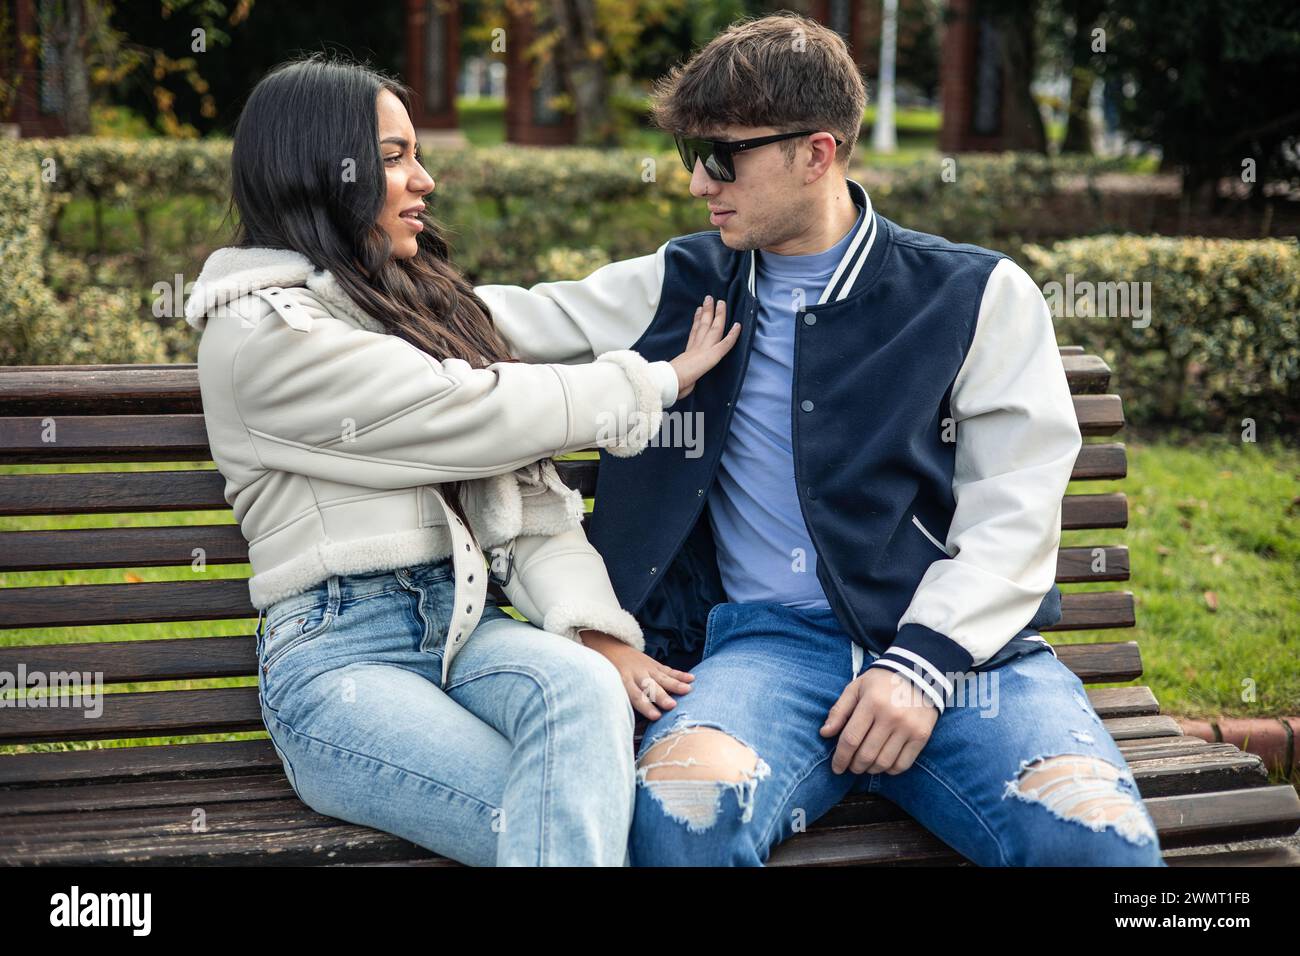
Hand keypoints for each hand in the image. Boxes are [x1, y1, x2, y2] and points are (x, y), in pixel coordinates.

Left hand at [578, 629, 694, 719]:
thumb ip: (618, 699)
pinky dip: (680, 674)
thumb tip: (623, 723)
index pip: (635, 696)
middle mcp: (637, 675)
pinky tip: (691, 678)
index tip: (656, 716)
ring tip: (688, 690)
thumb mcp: (609, 685)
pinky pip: (668, 670)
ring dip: (676, 684)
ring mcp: (647, 668)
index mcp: (624, 682)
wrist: (609, 648)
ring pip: (662, 677)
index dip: (646, 706)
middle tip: (672, 705)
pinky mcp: (654, 664)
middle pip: (651, 687)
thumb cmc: (608, 673)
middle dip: (662, 696)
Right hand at [669, 295, 740, 399]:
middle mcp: (696, 348)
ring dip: (718, 315)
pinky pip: (725, 344)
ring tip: (720, 302)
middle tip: (709, 299)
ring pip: (714, 329)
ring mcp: (704, 349)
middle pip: (703, 326)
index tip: (699, 311)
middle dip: (707, 312)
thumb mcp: (677, 380)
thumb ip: (683, 379)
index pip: (694, 334)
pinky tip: (739, 326)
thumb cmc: (670, 384)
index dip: (697, 321)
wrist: (668, 382)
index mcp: (687, 354)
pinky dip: (733, 335)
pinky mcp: (712, 355)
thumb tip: (682, 386)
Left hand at [820, 667, 939, 774]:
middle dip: (854, 766)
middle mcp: (890, 717)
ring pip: (884, 762)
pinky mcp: (922, 736)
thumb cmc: (881, 682)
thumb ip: (839, 710)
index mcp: (871, 703)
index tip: (836, 768)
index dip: (840, 758)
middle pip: (866, 754)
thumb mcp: (856, 688)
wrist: (918, 674)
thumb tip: (825, 733)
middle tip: (850, 767)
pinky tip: (883, 765)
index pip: (850, 739)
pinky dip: (890, 770)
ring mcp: (908, 728)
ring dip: (870, 770)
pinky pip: (903, 764)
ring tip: (865, 766)